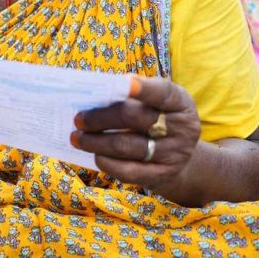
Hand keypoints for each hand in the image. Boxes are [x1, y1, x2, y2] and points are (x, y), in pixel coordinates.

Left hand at [71, 76, 200, 189]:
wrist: (182, 158)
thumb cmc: (159, 118)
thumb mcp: (158, 102)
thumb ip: (134, 94)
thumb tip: (98, 91)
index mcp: (180, 103)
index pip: (162, 93)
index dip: (144, 88)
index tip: (123, 82)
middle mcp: (181, 128)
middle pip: (134, 118)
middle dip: (100, 117)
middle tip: (79, 119)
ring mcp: (173, 154)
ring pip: (126, 146)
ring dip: (95, 142)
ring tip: (77, 137)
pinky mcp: (162, 175)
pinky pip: (129, 171)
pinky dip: (107, 162)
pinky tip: (95, 155)